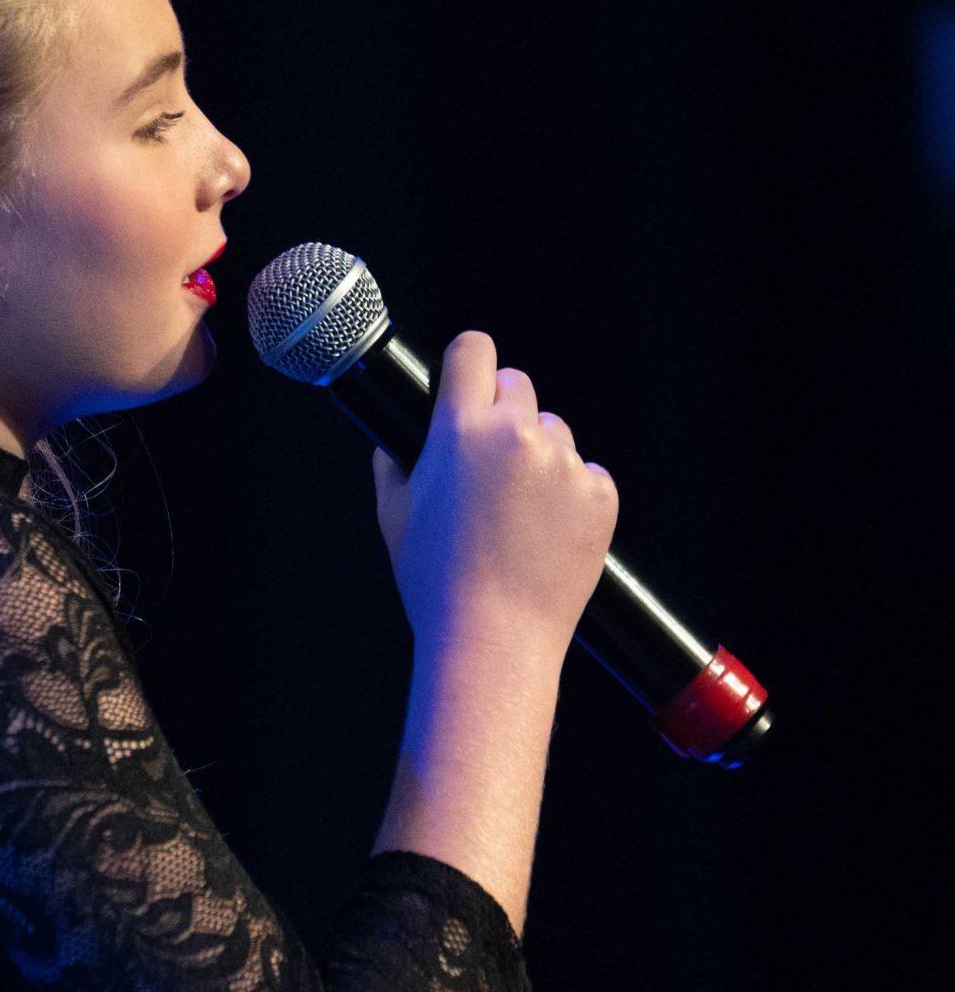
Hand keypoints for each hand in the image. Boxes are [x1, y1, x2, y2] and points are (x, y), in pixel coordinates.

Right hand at [373, 330, 618, 661]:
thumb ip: (393, 464)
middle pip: (518, 385)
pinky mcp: (600, 494)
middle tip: (487, 465)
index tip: (468, 380)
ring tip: (515, 514)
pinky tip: (544, 533)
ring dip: (537, 456)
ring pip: (554, 431)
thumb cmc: (437, 584)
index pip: (474, 351)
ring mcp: (564, 464)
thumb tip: (395, 440)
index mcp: (461, 432)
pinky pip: (585, 473)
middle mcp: (517, 437)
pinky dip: (569, 494)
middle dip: (503, 413)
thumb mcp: (394, 517)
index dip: (469, 363)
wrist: (494, 640)